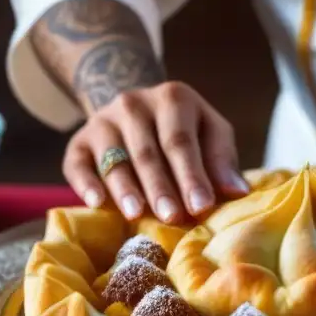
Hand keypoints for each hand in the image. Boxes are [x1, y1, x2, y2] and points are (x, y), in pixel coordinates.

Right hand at [63, 81, 249, 222]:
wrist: (135, 109)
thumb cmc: (183, 129)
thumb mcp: (210, 132)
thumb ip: (221, 159)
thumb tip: (238, 191)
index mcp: (173, 97)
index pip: (182, 140)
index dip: (192, 175)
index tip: (202, 207)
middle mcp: (134, 103)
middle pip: (148, 151)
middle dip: (161, 187)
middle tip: (172, 217)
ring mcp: (103, 119)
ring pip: (115, 158)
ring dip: (126, 188)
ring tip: (137, 215)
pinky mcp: (79, 140)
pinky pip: (77, 163)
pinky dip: (85, 183)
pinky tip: (96, 203)